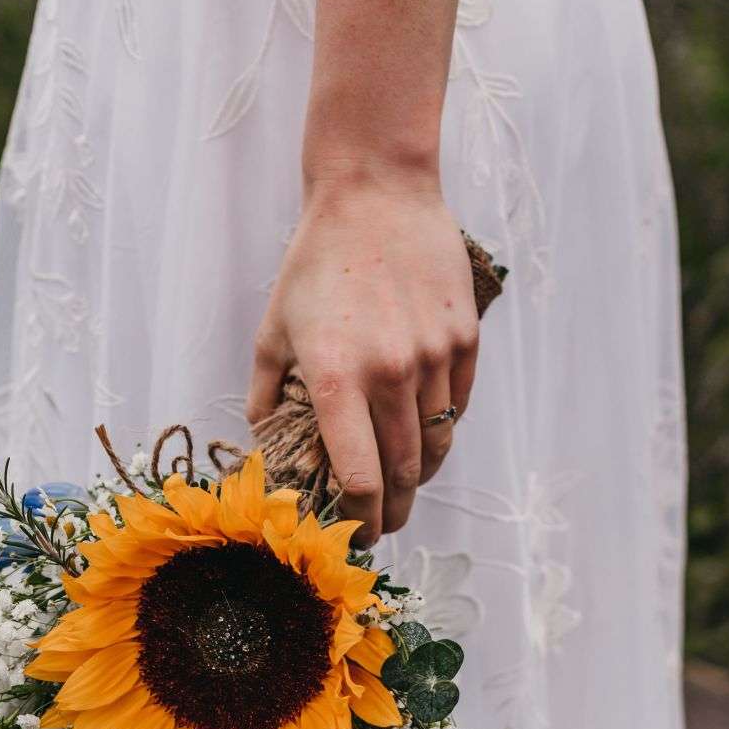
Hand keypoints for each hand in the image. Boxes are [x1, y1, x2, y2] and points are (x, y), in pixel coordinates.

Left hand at [245, 168, 478, 545]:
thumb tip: (266, 452)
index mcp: (336, 380)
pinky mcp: (464, 338)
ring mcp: (434, 356)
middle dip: (391, 513)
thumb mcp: (272, 331)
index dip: (359, 522)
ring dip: (420, 478)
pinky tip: (424, 437)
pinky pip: (456, 405)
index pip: (359, 479)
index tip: (354, 536)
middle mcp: (390, 374)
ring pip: (435, 444)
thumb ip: (264, 398)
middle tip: (381, 527)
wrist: (375, 192)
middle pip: (403, 474)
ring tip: (405, 489)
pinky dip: (441, 430)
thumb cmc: (315, 264)